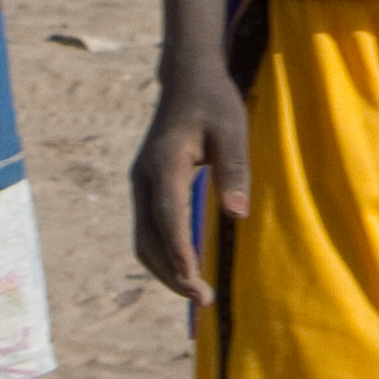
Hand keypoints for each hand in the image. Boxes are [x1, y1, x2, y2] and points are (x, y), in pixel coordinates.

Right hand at [133, 71, 250, 300]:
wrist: (188, 80)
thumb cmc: (214, 103)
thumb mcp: (232, 129)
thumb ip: (234, 170)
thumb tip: (237, 214)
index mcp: (164, 162)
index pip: (167, 214)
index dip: (178, 249)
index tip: (191, 277)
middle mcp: (144, 178)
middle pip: (148, 237)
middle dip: (172, 272)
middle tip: (204, 299)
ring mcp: (141, 185)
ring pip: (143, 240)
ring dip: (165, 270)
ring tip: (197, 293)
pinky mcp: (147, 189)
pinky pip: (148, 231)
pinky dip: (163, 256)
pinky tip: (186, 270)